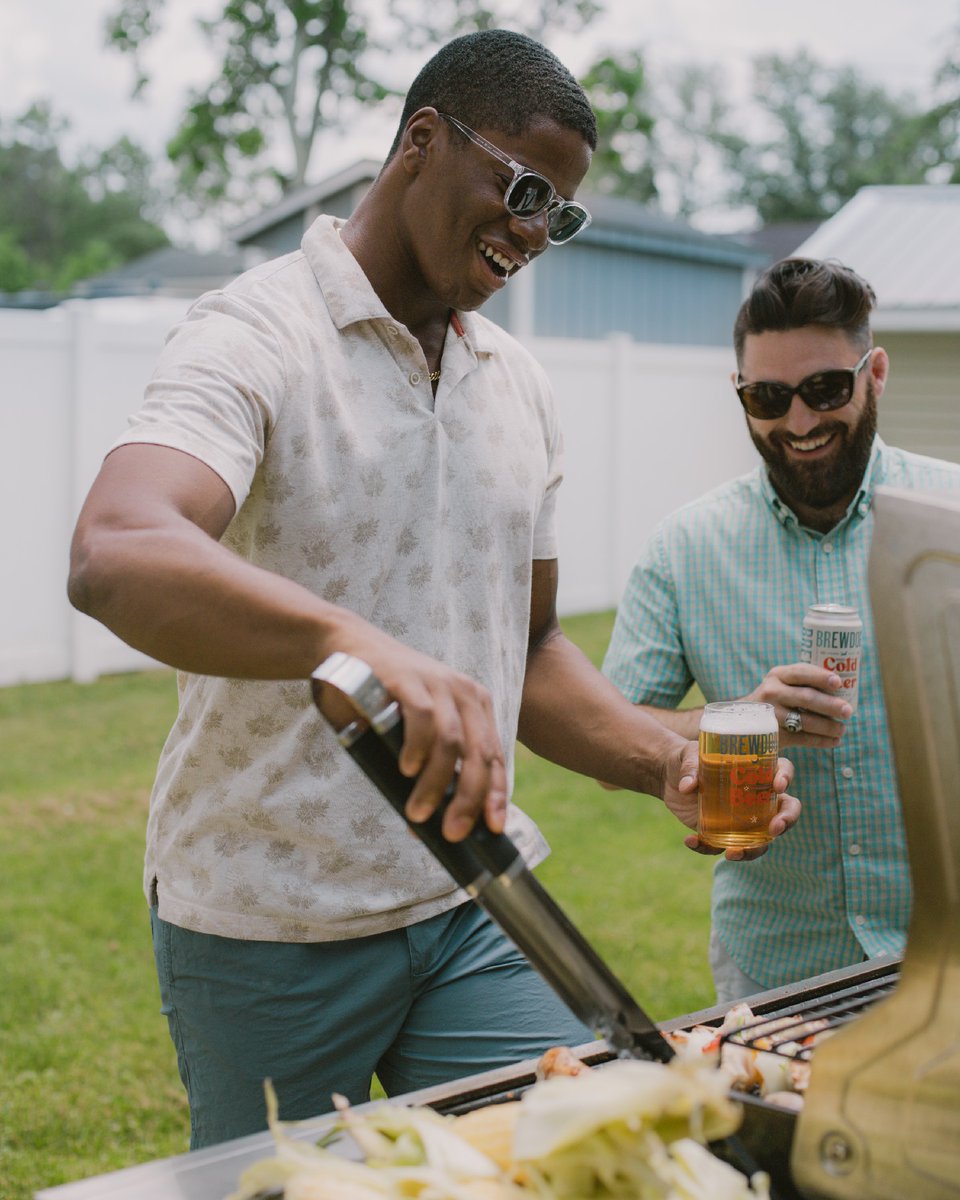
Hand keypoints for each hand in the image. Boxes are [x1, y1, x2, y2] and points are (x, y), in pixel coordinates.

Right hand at [322, 624, 507, 842]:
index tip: (493, 828)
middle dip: (470, 799)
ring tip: (418, 813)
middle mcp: (464, 693)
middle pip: (479, 754)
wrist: (346, 648)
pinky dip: (417, 749)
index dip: (497, 794)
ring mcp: (438, 684)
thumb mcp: (416, 731)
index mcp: (475, 706)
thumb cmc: (383, 699)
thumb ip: (429, 764)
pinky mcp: (409, 679)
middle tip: (453, 833)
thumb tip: (431, 822)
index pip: (495, 756)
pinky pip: (422, 719)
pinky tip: (406, 770)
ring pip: (452, 743)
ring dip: (436, 784)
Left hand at [663, 746, 799, 861]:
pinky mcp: (721, 832)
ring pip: (761, 840)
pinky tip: (690, 840)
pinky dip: (708, 848)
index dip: (786, 778)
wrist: (668, 776)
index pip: (782, 771)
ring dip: (752, 850)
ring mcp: (741, 818)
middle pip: (785, 811)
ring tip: (731, 853)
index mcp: (755, 770)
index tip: (777, 786)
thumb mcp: (686, 755)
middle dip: (786, 821)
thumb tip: (687, 787)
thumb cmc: (686, 758)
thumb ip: (689, 767)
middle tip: (774, 829)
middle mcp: (755, 797)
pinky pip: (722, 846)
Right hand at [747, 663, 852, 748]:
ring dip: (828, 726)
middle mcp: (771, 692)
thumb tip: (842, 689)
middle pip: (806, 697)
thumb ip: (806, 682)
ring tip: (842, 728)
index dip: (820, 677)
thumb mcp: (783, 683)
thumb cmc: (777, 698)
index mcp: (778, 675)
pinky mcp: (773, 734)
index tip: (838, 683)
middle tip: (848, 711)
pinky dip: (820, 740)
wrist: (745, 719)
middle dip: (830, 705)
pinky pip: (802, 738)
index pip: (801, 672)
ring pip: (805, 720)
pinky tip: (833, 740)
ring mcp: (771, 714)